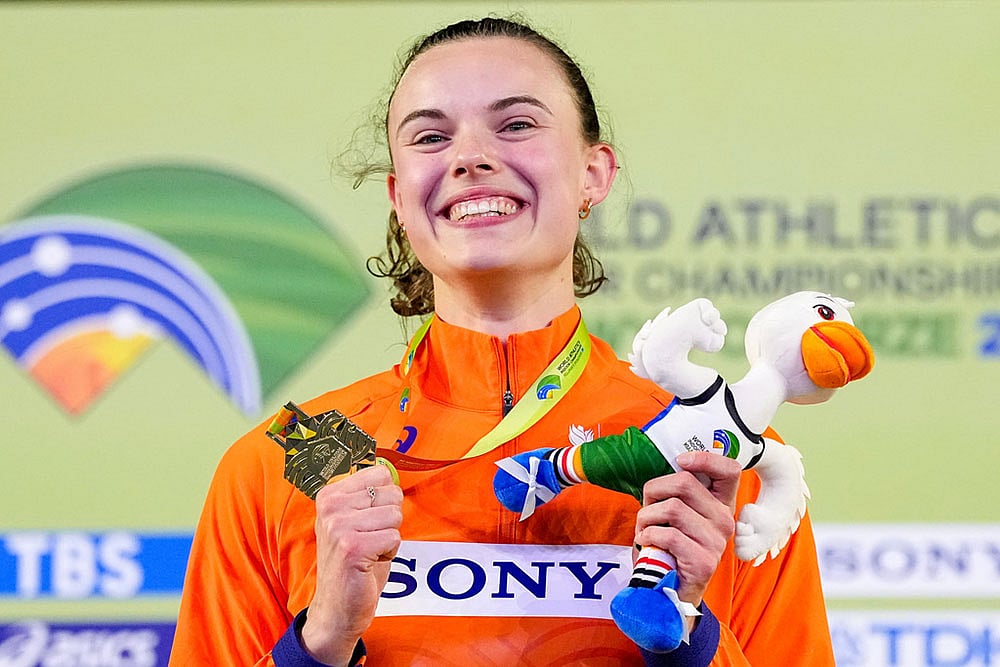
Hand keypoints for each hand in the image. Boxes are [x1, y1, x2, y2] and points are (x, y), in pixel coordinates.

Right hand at [300, 464, 402, 664]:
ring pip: (395, 516)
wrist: (337, 606)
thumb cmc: (353, 562)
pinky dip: (389, 553)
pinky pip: (394, 537)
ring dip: (389, 538)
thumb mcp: (354, 520)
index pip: (380, 474)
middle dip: (389, 520)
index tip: (366, 520)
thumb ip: (368, 494)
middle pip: (392, 494)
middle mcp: (331, 506)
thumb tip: (388, 471)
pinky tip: (369, 562)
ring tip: (368, 552)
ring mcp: (339, 526)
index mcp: (330, 494)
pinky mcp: (352, 547)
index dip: (385, 500)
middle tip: (368, 540)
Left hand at [635, 451, 739, 607]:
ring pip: (672, 507)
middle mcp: (725, 520)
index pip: (730, 470)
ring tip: (645, 529)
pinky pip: (668, 534)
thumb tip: (668, 465)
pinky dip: (648, 535)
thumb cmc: (669, 546)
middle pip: (685, 482)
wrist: (670, 589)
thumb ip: (678, 492)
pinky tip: (647, 543)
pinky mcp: (704, 561)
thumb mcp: (677, 514)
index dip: (705, 458)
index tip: (681, 461)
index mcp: (721, 504)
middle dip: (655, 491)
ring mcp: (717, 541)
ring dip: (647, 517)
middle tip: (648, 509)